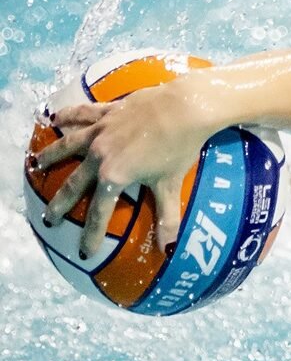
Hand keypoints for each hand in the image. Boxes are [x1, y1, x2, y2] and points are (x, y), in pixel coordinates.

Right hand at [34, 80, 215, 257]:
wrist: (185, 108)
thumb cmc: (179, 149)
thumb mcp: (170, 185)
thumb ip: (167, 218)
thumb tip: (169, 249)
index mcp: (114, 176)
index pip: (99, 213)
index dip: (91, 235)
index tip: (83, 252)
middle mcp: (100, 155)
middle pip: (74, 184)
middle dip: (60, 204)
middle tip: (48, 219)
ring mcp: (101, 131)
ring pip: (68, 146)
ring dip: (51, 156)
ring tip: (36, 165)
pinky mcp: (108, 112)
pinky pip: (82, 114)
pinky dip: (68, 115)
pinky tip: (56, 118)